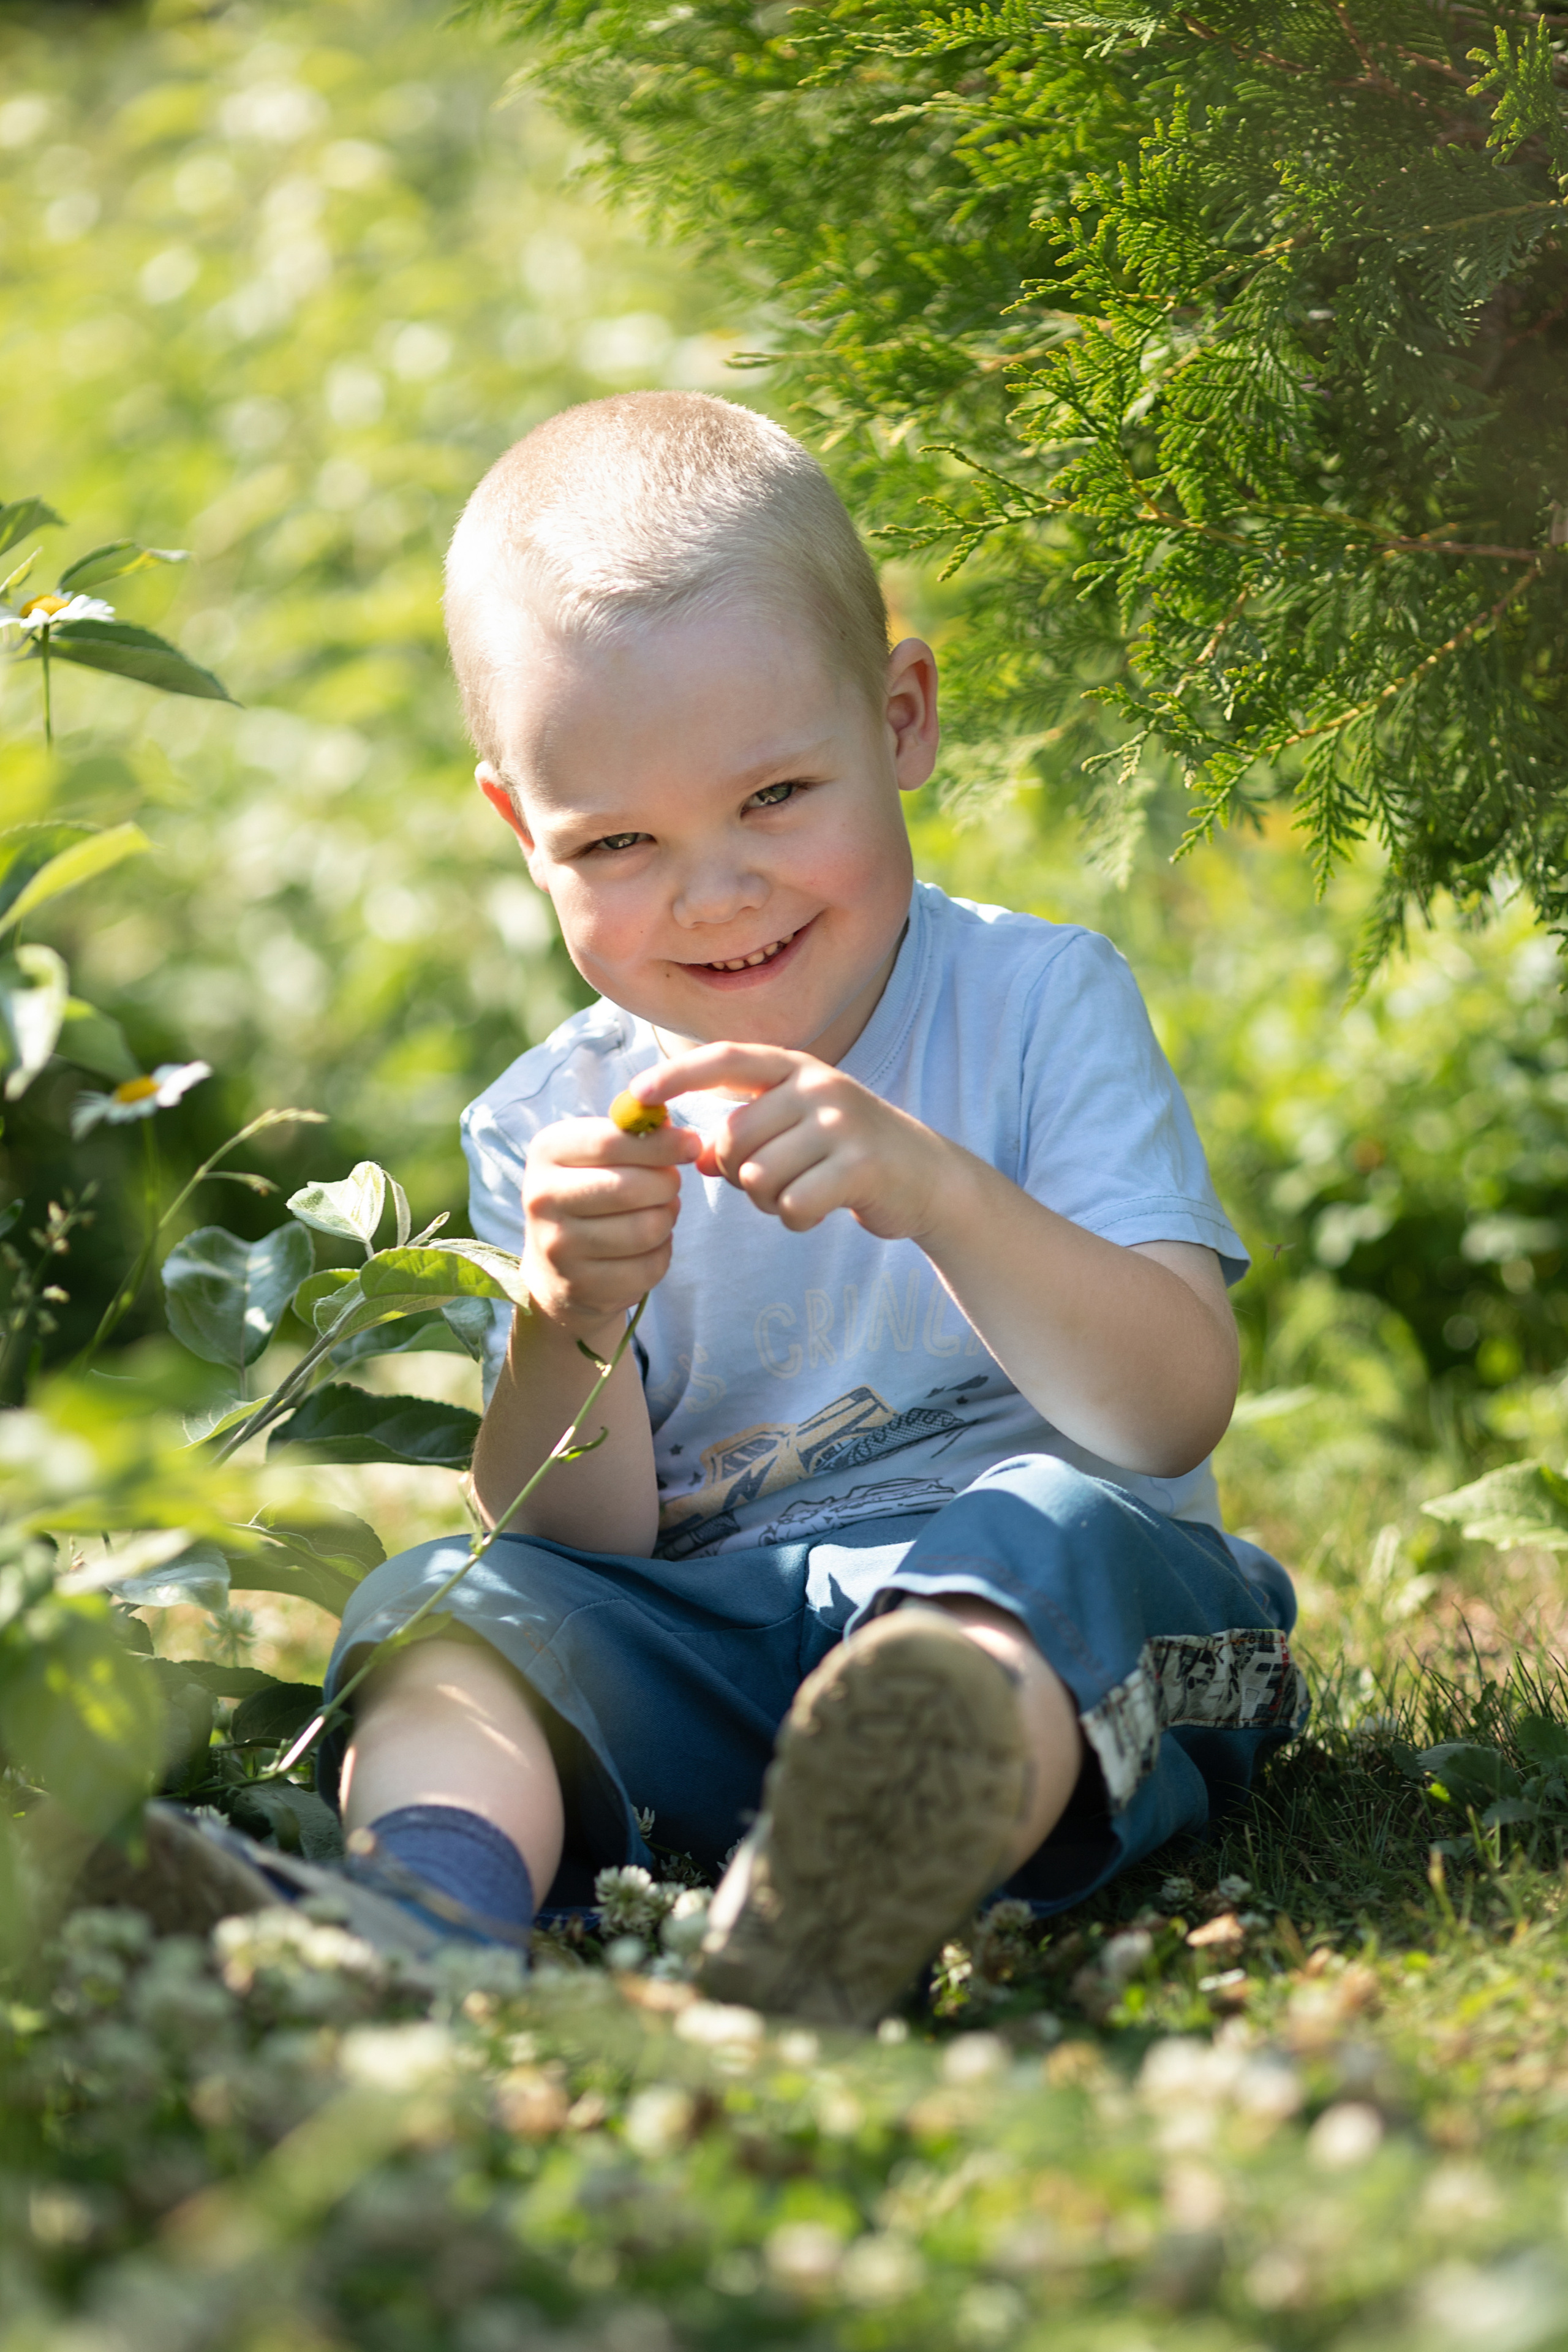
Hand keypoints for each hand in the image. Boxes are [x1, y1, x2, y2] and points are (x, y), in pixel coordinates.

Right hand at [521, 1115, 702, 1341]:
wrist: (557, 1266)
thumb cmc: (592, 1192)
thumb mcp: (600, 1154)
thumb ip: (636, 1135)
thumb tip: (681, 1135)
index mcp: (547, 1151)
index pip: (610, 1142)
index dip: (659, 1143)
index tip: (691, 1144)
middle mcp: (542, 1197)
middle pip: (631, 1187)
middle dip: (666, 1184)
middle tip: (669, 1185)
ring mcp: (558, 1246)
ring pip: (647, 1229)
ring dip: (666, 1219)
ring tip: (656, 1214)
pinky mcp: (582, 1285)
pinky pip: (650, 1266)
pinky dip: (661, 1253)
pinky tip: (646, 1246)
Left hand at [635, 1041, 952, 1240]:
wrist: (926, 1178)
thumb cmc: (845, 1154)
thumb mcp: (795, 1130)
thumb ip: (745, 1134)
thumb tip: (697, 1156)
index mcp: (795, 1066)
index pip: (724, 1059)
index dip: (675, 1076)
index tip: (634, 1097)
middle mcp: (817, 1085)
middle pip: (733, 1139)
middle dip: (740, 1174)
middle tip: (775, 1181)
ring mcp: (841, 1123)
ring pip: (759, 1178)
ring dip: (769, 1201)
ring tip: (801, 1192)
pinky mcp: (860, 1165)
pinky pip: (792, 1206)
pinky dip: (797, 1219)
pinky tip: (820, 1209)